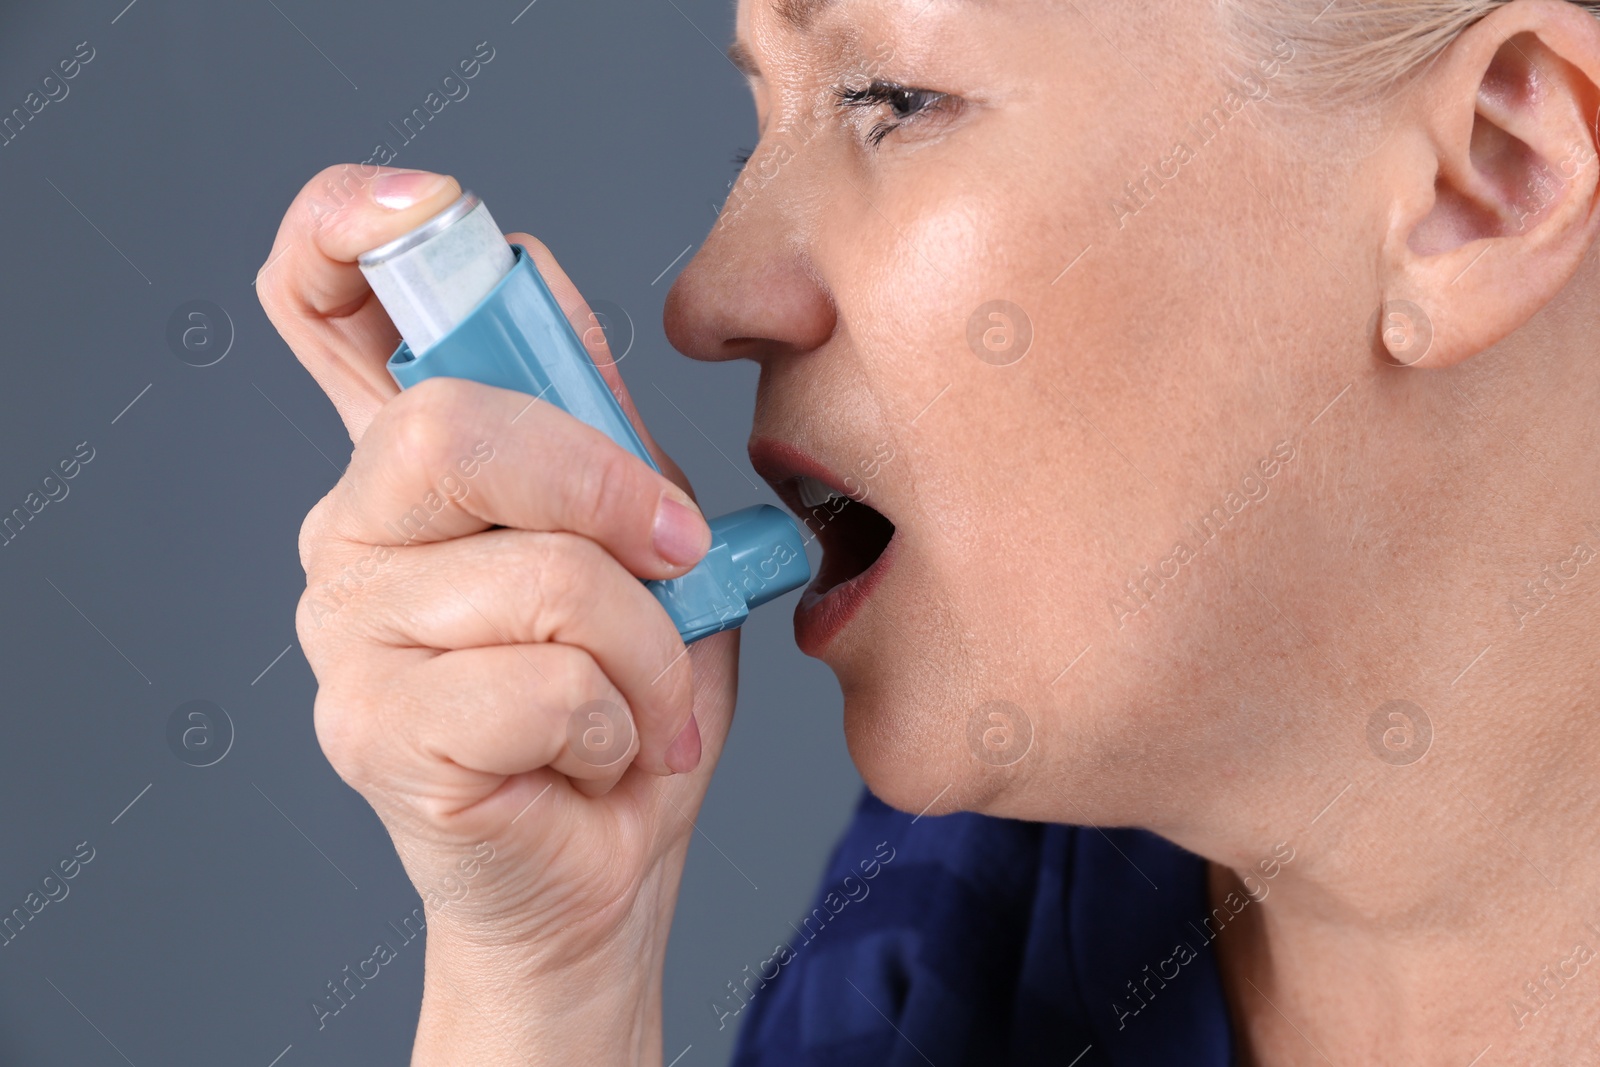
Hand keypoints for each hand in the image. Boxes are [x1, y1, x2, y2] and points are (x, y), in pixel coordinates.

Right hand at [257, 165, 741, 1063]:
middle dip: (611, 496)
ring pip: (541, 579)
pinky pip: (545, 683)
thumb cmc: (627, 698)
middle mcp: (353, 529)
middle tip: (675, 560)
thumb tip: (543, 280)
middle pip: (453, 429)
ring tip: (644, 705)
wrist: (613, 860)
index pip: (320, 302)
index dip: (348, 225)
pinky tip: (595, 754)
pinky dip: (621, 722)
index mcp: (415, 464)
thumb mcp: (645, 535)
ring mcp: (346, 632)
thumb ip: (592, 423)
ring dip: (649, 652)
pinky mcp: (374, 731)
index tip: (426, 207)